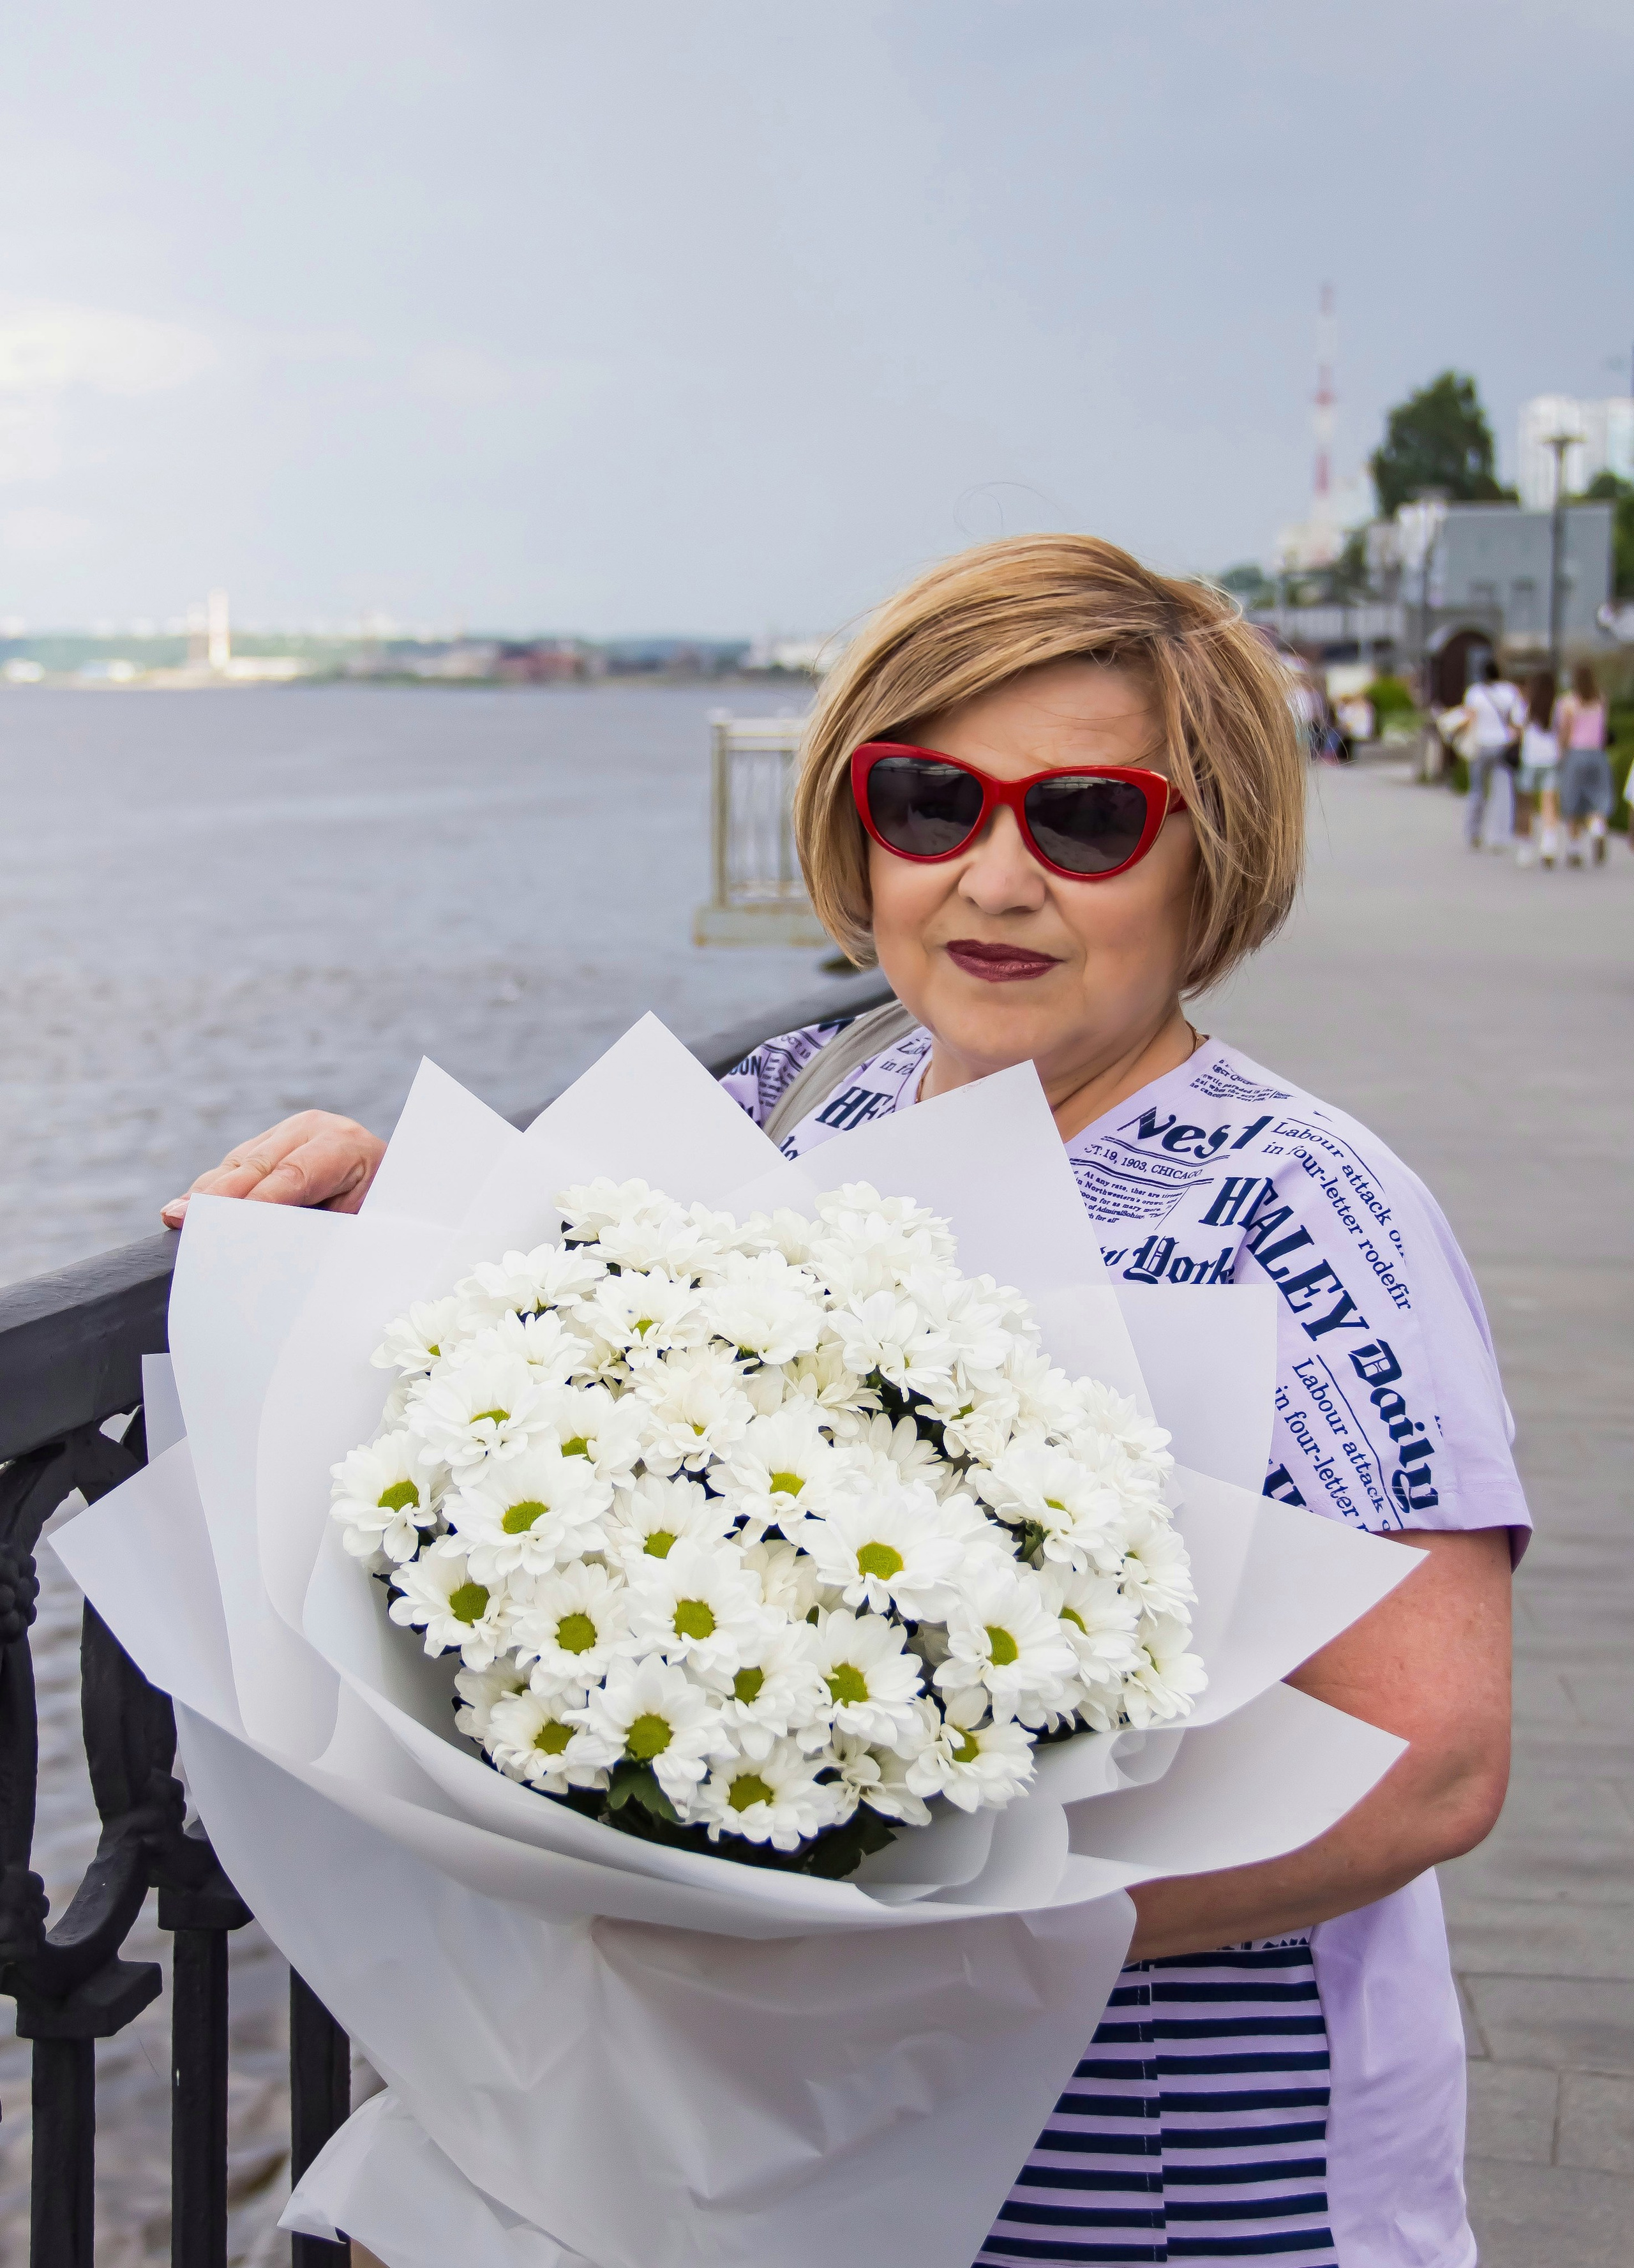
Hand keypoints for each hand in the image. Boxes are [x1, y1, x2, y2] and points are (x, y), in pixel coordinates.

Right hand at [160, 1111, 385, 1228]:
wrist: (398, 1188)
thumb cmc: (381, 1214)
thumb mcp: (358, 1222)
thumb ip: (317, 1227)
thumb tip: (266, 1243)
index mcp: (345, 1146)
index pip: (293, 1174)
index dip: (256, 1200)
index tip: (225, 1225)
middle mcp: (315, 1128)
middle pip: (258, 1164)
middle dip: (218, 1195)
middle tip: (182, 1218)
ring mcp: (291, 1130)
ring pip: (240, 1162)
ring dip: (207, 1192)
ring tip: (175, 1215)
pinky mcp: (271, 1141)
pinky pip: (236, 1164)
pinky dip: (212, 1188)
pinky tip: (186, 1207)